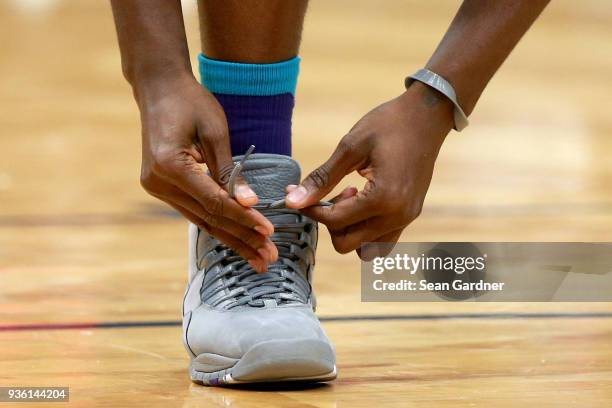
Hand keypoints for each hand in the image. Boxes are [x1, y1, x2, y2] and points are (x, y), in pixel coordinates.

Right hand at [136, 73, 277, 270]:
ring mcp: (156, 187)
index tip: (269, 231)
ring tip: (258, 257)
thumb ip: (230, 170)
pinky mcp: (161, 187)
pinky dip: (216, 224)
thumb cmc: (191, 101)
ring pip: (200, 220)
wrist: (158, 87)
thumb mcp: (215, 131)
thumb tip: (250, 203)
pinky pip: (193, 210)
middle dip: (241, 238)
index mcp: (170, 165)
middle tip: (268, 258)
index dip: (243, 218)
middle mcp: (158, 182)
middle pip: (207, 218)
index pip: (214, 201)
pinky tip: (237, 239)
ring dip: (231, 238)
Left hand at [285, 82, 453, 258]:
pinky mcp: (410, 216)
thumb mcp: (350, 148)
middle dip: (330, 222)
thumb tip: (292, 201)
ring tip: (350, 197)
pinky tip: (363, 202)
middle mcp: (398, 216)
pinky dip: (365, 229)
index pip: (335, 221)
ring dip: (349, 229)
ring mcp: (406, 219)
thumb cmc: (389, 124)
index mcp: (383, 198)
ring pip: (365, 248)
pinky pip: (382, 240)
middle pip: (347, 243)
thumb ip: (322, 179)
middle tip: (330, 194)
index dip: (311, 209)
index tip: (298, 193)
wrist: (428, 116)